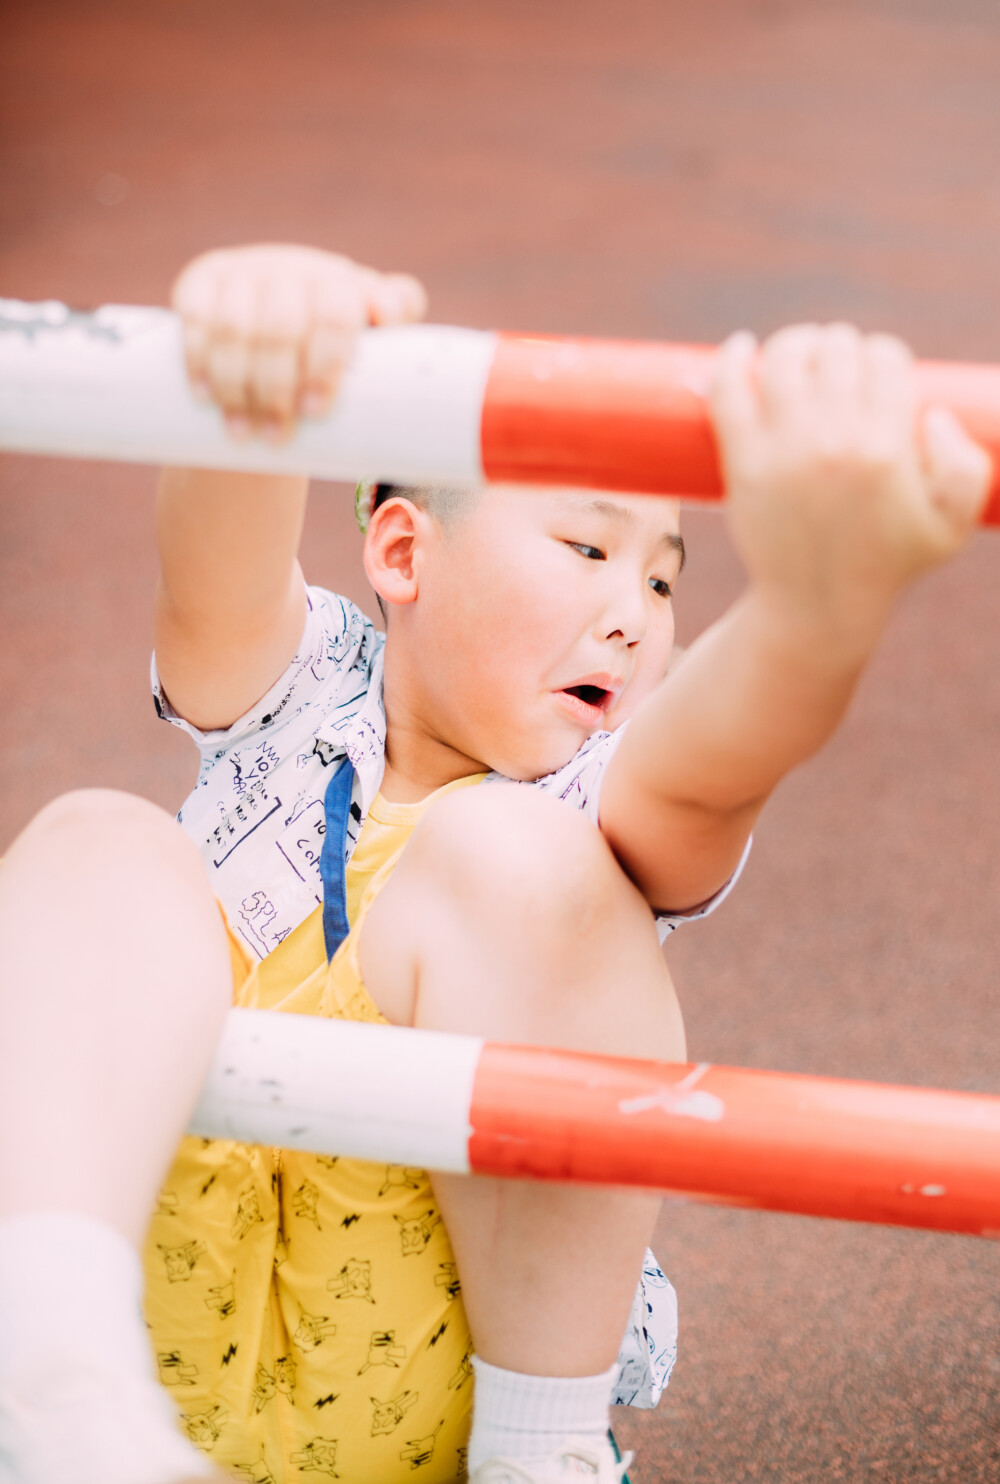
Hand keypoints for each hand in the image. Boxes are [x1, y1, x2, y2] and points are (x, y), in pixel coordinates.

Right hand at [171, 244, 426, 440]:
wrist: (276, 338)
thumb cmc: (336, 357)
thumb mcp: (371, 352)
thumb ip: (395, 340)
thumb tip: (391, 317)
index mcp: (343, 283)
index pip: (336, 313)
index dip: (326, 361)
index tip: (318, 411)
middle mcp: (295, 268)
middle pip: (281, 327)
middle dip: (278, 386)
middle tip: (279, 434)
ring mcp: (247, 272)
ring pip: (235, 327)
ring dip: (236, 384)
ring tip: (243, 433)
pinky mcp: (203, 281)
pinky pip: (196, 318)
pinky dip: (199, 360)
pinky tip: (206, 396)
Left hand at [709, 324, 991, 646]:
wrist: (817, 606)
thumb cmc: (886, 561)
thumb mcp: (950, 525)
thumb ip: (968, 468)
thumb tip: (931, 416)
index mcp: (886, 449)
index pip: (885, 360)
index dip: (883, 355)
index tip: (874, 372)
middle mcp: (834, 443)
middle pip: (835, 350)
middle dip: (840, 346)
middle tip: (835, 365)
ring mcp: (783, 452)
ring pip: (784, 360)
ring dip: (793, 343)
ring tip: (798, 353)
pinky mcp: (743, 464)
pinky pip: (729, 393)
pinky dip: (729, 361)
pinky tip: (738, 346)